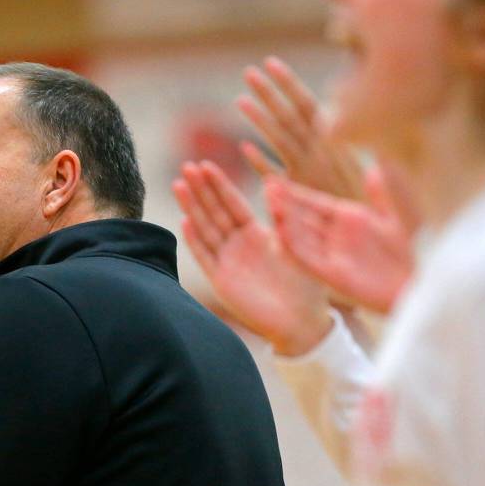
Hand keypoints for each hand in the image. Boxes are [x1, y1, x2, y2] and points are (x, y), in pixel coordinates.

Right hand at [173, 160, 333, 355]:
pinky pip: (206, 257)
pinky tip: (185, 222)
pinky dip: (195, 241)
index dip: (219, 184)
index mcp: (256, 232)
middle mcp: (238, 244)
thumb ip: (283, 215)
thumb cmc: (306, 283)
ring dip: (192, 208)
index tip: (205, 164)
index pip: (233, 203)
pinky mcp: (222, 281)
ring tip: (178, 185)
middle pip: (215, 211)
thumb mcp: (296, 243)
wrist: (302, 321)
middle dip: (200, 190)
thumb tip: (274, 181)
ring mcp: (228, 262)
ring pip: (206, 229)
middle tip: (186, 167)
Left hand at [237, 56, 363, 199]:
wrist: (364, 229)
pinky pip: (278, 176)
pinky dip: (261, 162)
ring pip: (282, 141)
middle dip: (270, 93)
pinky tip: (244, 148)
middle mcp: (323, 152)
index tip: (270, 63)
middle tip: (248, 72)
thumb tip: (320, 109)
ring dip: (261, 119)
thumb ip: (331, 136)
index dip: (288, 84)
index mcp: (335, 138)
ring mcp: (311, 173)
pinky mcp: (302, 196)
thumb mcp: (347, 158)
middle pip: (291, 116)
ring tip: (239, 100)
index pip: (308, 104)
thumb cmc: (354, 194)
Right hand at [266, 172, 413, 314]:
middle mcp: (333, 238)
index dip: (295, 192)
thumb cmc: (404, 256)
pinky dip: (293, 248)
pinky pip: (306, 260)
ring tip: (270, 204)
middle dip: (284, 203)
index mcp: (345, 221)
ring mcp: (330, 256)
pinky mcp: (330, 275)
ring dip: (284, 222)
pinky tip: (281, 235)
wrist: (411, 287)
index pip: (314, 202)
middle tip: (267, 186)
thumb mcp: (392, 219)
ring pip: (300, 237)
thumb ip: (380, 196)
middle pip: (302, 218)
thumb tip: (373, 170)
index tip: (275, 180)